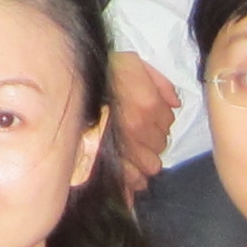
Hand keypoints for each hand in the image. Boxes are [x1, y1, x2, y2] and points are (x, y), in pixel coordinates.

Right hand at [109, 53, 180, 183]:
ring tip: (135, 153)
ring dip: (145, 159)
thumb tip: (176, 103)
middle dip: (153, 138)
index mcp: (148, 106)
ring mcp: (125, 148)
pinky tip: (132, 180)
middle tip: (141, 132)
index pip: (168, 121)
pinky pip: (129, 180)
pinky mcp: (110, 161)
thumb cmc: (104, 70)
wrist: (70, 82)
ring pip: (150, 165)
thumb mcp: (135, 63)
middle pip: (161, 145)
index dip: (160, 118)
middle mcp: (140, 130)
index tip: (150, 114)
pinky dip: (132, 182)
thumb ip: (161, 83)